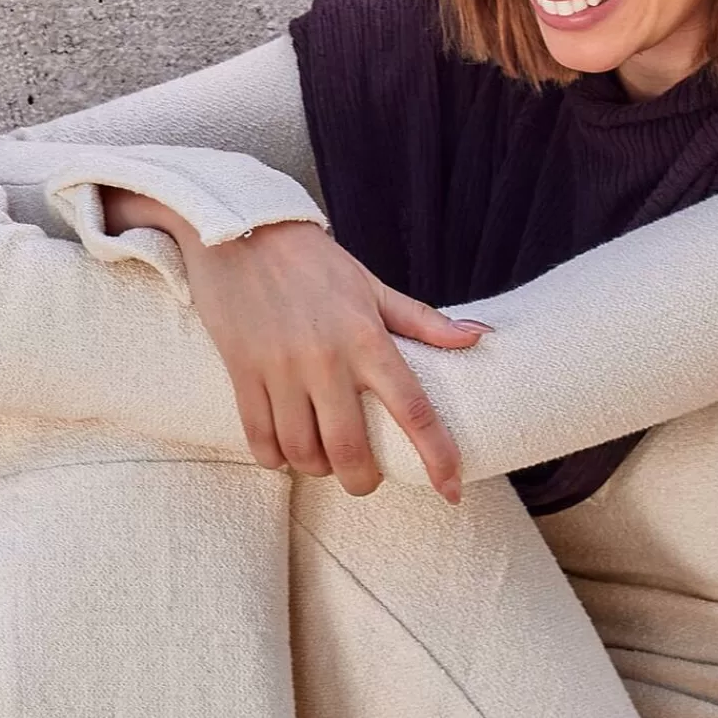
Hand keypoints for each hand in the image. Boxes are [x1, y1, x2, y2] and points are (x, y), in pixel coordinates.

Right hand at [103, 189, 486, 501]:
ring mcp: (280, 369)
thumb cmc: (311, 260)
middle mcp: (326, 359)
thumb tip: (478, 337)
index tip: (452, 490)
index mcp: (367, 338)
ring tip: (321, 460)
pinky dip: (274, 458)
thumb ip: (421, 319)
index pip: (413, 409)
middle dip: (362, 480)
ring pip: (302, 451)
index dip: (438, 456)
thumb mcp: (370, 284)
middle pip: (350, 450)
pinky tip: (283, 453)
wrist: (239, 228)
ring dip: (316, 468)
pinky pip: (259, 439)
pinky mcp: (242, 372)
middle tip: (364, 477)